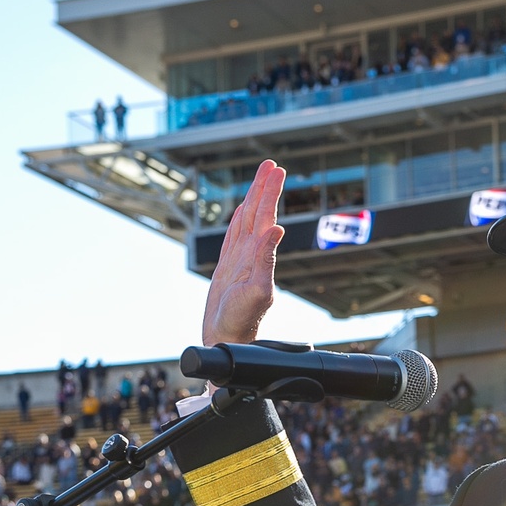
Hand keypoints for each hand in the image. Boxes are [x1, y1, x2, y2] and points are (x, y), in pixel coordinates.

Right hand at [202, 160, 286, 346]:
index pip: (265, 216)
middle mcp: (252, 254)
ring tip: (261, 179)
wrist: (228, 341)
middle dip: (264, 188)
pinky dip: (239, 221)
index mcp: (259, 255)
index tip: (276, 170)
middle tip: (271, 165)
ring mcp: (240, 260)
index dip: (269, 192)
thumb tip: (277, 230)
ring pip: (247, 222)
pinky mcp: (228, 268)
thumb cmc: (242, 322)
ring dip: (254, 200)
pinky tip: (244, 212)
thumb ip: (266, 260)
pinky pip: (234, 237)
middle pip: (257, 213)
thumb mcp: (257, 290)